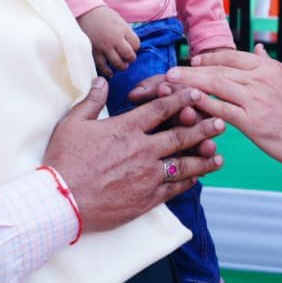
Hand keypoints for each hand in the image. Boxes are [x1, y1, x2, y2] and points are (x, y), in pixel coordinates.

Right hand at [43, 78, 225, 232]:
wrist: (60, 201)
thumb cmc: (64, 160)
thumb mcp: (73, 123)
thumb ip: (92, 100)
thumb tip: (101, 81)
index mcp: (126, 128)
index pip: (161, 109)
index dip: (182, 99)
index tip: (196, 94)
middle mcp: (141, 150)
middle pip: (180, 135)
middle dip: (203, 127)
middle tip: (221, 122)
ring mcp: (146, 176)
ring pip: (183, 164)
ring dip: (203, 158)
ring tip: (218, 154)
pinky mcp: (146, 199)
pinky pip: (173, 188)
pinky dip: (188, 182)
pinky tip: (197, 178)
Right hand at [77, 5, 139, 77]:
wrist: (85, 12)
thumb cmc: (103, 16)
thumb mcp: (119, 20)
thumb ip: (126, 33)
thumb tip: (132, 46)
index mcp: (122, 29)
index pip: (136, 45)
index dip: (136, 48)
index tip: (132, 48)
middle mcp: (114, 39)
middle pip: (129, 55)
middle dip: (130, 59)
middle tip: (128, 59)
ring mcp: (104, 47)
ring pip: (117, 63)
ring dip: (121, 66)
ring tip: (121, 65)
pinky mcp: (93, 52)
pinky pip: (102, 66)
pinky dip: (107, 72)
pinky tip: (110, 73)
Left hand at [166, 44, 281, 172]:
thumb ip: (268, 63)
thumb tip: (257, 47)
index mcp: (267, 67)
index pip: (229, 56)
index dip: (207, 58)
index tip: (192, 61)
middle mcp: (259, 78)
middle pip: (217, 69)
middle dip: (191, 70)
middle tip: (171, 71)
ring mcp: (255, 99)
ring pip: (215, 85)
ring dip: (190, 84)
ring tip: (170, 83)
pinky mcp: (252, 121)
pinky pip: (221, 110)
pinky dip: (202, 106)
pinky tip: (187, 105)